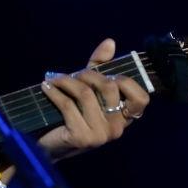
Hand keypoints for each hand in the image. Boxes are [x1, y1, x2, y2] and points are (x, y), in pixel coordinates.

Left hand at [35, 38, 149, 160]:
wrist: (50, 145)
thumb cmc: (72, 114)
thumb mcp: (88, 87)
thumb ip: (100, 66)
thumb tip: (110, 42)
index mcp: (124, 117)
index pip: (141, 99)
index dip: (126, 81)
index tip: (106, 75)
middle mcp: (117, 128)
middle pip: (109, 87)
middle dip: (88, 74)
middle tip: (73, 74)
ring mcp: (101, 135)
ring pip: (86, 94)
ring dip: (66, 81)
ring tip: (54, 79)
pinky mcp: (82, 138)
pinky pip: (68, 105)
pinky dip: (55, 92)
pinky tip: (46, 87)